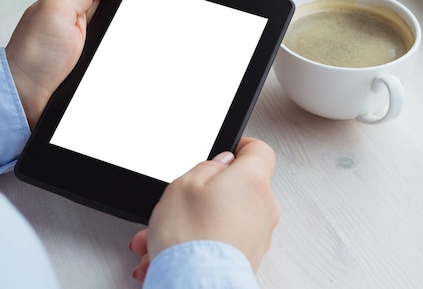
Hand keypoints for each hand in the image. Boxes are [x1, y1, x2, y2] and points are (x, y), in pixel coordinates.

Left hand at [5, 0, 185, 127]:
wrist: (24, 102)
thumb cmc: (32, 57)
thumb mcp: (53, 10)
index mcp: (78, 2)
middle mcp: (90, 23)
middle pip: (132, 3)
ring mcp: (98, 48)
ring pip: (135, 32)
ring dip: (155, 29)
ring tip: (180, 25)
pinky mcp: (103, 71)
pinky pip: (132, 58)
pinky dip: (148, 56)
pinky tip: (161, 56)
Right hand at [129, 138, 279, 280]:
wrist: (197, 286)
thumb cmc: (192, 239)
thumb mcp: (183, 185)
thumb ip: (206, 167)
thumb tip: (219, 165)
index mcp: (252, 181)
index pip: (259, 150)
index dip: (240, 147)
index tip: (225, 151)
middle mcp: (264, 207)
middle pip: (237, 187)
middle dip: (204, 194)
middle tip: (177, 202)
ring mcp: (259, 236)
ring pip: (224, 217)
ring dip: (194, 223)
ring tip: (159, 237)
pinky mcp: (249, 258)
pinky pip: (223, 240)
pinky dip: (200, 243)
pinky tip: (171, 254)